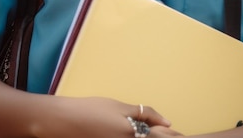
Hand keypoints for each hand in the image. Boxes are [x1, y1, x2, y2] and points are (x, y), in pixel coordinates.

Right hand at [52, 97, 181, 137]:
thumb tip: (167, 123)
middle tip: (168, 132)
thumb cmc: (92, 110)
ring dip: (143, 137)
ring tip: (143, 130)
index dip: (168, 135)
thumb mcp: (120, 107)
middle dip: (156, 136)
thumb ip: (145, 114)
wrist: (65, 121)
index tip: (177, 133)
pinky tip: (124, 133)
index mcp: (132, 136)